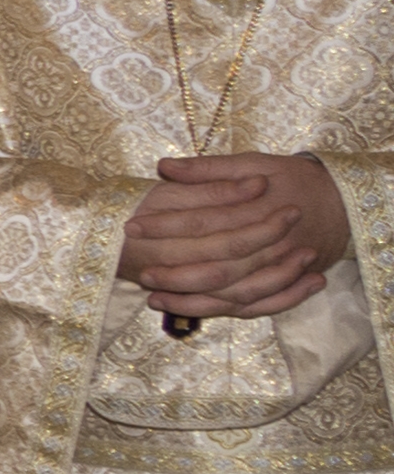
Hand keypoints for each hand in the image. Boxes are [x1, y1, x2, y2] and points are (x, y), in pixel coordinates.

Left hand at [120, 149, 353, 320]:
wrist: (342, 202)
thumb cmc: (293, 178)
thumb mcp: (255, 162)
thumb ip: (210, 169)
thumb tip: (164, 167)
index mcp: (260, 210)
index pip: (204, 221)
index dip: (166, 225)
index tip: (132, 226)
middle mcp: (271, 245)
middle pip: (218, 267)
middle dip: (176, 273)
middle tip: (139, 272)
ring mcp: (279, 269)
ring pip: (231, 294)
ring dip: (191, 299)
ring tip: (153, 297)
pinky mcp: (283, 284)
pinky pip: (250, 307)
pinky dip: (217, 310)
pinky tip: (183, 308)